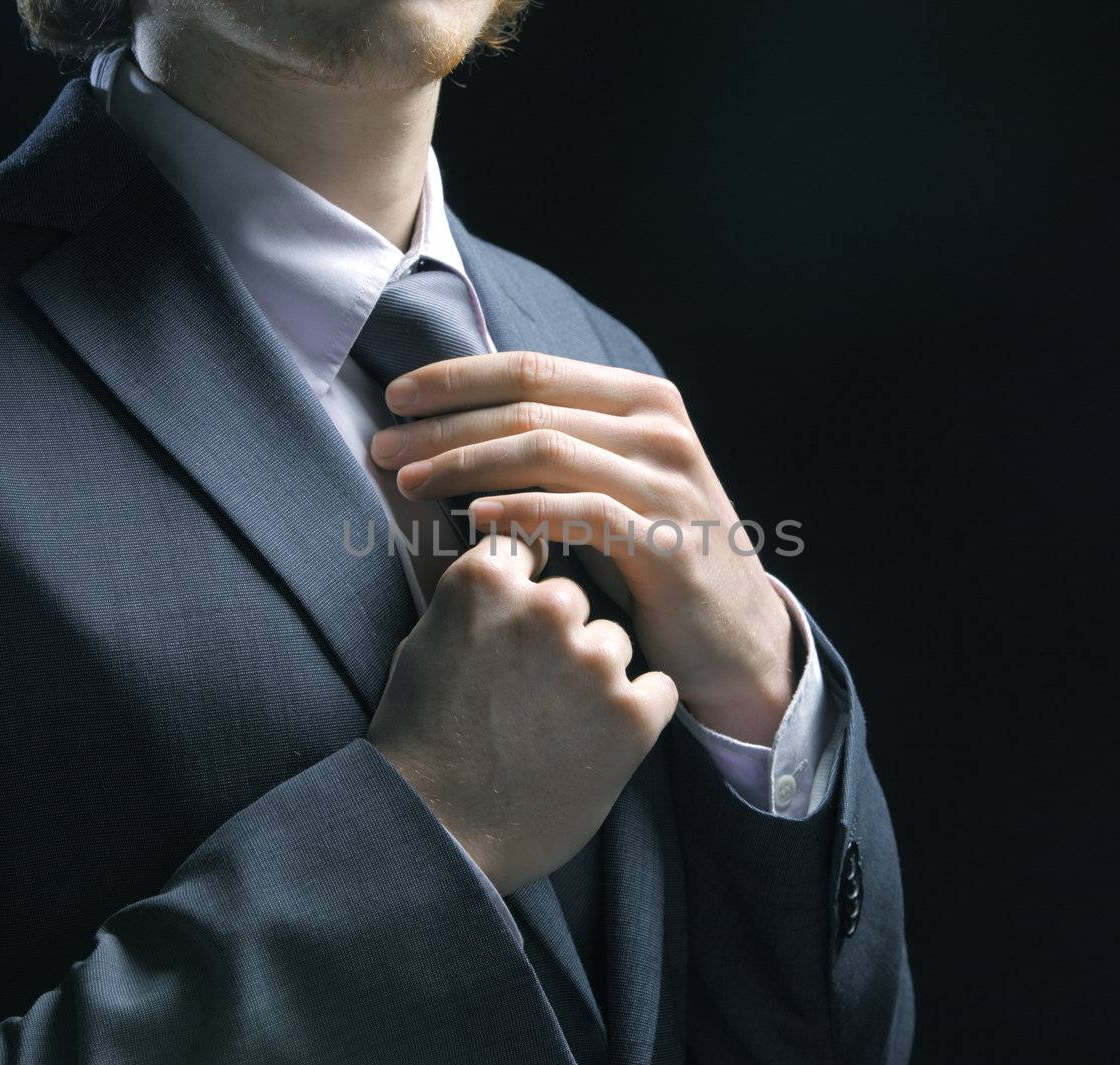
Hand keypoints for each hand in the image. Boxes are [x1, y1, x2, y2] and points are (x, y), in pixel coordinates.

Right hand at [367, 533, 677, 895]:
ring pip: (615, 642)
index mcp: (486, 583)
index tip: (517, 616)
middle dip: (559, 634)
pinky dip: (636, 712)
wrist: (439, 831)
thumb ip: (474, 599)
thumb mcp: (425, 644)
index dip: (524, 584)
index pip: (527, 544)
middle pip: (574, 599)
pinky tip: (596, 741)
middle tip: (529, 690)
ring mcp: (595, 661)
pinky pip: (657, 688)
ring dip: (595, 675)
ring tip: (554, 728)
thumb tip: (505, 569)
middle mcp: (547, 609)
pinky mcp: (634, 714)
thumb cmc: (420, 741)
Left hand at [370, 352, 795, 744]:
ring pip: (546, 450)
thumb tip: (455, 423)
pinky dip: (520, 512)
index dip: (457, 378)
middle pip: (528, 408)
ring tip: (409, 482)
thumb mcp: (613, 485)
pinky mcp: (669, 544)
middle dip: (443, 424)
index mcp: (644, 400)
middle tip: (383, 447)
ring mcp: (669, 483)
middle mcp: (660, 429)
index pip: (532, 369)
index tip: (395, 397)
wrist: (736, 641)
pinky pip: (580, 513)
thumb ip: (558, 446)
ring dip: (464, 463)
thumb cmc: (654, 562)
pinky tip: (473, 522)